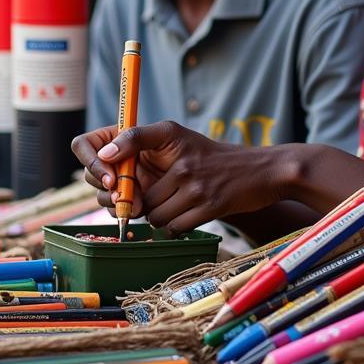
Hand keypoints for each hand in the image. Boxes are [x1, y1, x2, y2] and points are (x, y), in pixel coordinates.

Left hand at [72, 120, 283, 232]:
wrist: (260, 171)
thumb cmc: (214, 159)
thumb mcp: (183, 140)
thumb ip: (147, 146)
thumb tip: (111, 167)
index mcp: (172, 136)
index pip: (134, 135)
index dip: (116, 147)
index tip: (103, 159)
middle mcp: (182, 159)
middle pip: (142, 194)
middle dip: (144, 203)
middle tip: (154, 201)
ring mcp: (196, 184)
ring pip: (156, 215)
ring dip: (160, 218)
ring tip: (174, 207)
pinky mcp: (209, 206)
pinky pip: (175, 227)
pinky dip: (176, 227)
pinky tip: (186, 215)